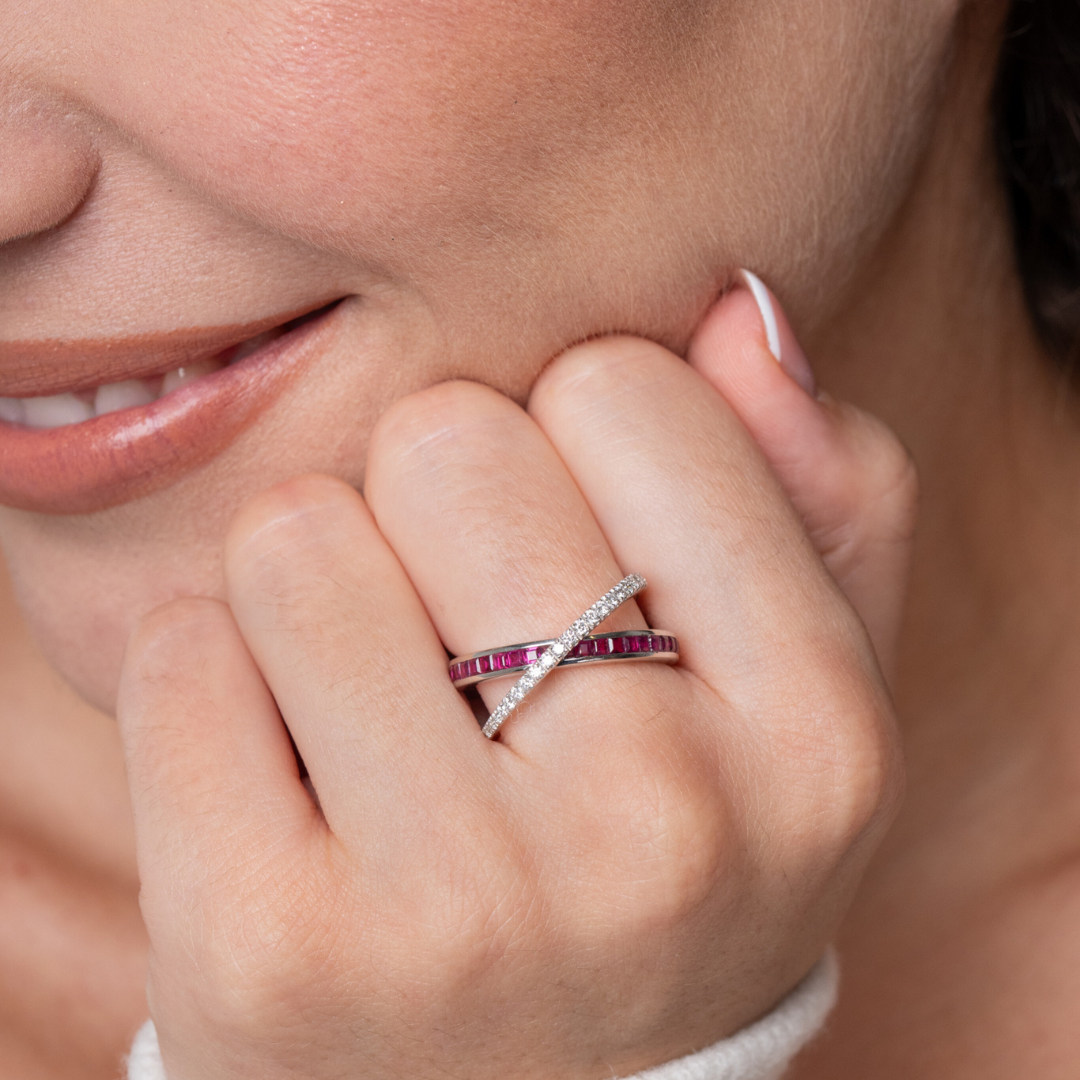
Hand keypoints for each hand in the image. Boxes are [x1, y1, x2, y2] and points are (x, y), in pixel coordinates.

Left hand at [118, 281, 914, 1078]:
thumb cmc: (663, 853)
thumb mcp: (798, 696)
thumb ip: (819, 493)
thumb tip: (739, 313)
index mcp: (817, 734)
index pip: (626, 389)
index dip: (576, 436)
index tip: (581, 541)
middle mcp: (664, 827)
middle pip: (447, 437)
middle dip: (434, 501)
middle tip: (471, 637)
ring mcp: (463, 907)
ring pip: (294, 534)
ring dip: (317, 587)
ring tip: (383, 709)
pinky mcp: (272, 959)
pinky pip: (181, 653)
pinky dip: (214, 681)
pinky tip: (289, 780)